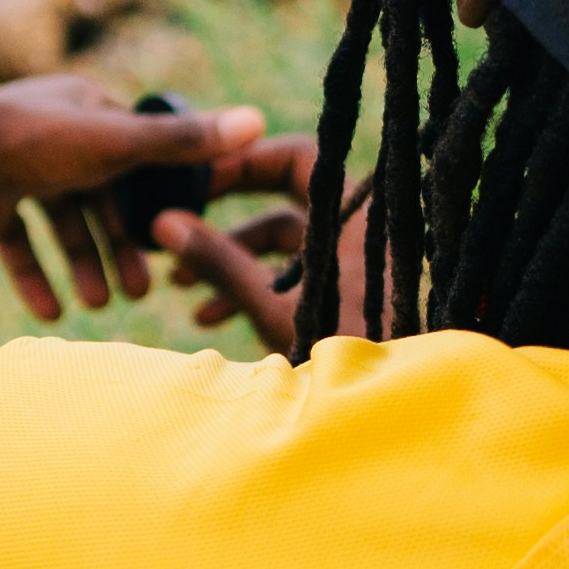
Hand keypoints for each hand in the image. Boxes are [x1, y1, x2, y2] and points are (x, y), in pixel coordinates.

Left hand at [0, 74, 272, 323]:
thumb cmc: (32, 141)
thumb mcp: (117, 144)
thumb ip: (183, 144)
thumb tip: (260, 121)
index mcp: (90, 112)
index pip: (136, 159)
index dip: (154, 204)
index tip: (173, 245)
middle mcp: (56, 134)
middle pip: (99, 199)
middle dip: (118, 248)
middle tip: (138, 296)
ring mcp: (16, 166)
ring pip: (60, 223)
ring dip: (79, 265)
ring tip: (94, 308)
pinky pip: (16, 239)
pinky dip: (33, 274)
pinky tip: (49, 313)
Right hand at [147, 135, 378, 354]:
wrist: (404, 411)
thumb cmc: (351, 356)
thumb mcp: (277, 310)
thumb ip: (222, 264)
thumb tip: (163, 222)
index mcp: (357, 217)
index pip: (297, 158)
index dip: (243, 164)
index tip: (197, 181)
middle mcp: (362, 232)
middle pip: (283, 204)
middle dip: (227, 223)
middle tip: (179, 227)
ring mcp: (358, 267)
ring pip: (286, 248)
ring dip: (232, 263)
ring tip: (178, 285)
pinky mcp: (350, 298)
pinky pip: (300, 278)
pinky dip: (258, 289)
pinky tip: (210, 317)